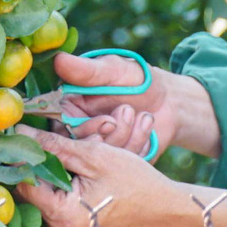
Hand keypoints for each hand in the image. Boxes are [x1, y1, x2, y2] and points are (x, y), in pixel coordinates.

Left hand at [12, 127, 226, 226]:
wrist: (165, 209)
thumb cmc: (135, 180)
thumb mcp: (93, 155)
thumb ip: (53, 146)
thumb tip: (19, 133)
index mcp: (62, 217)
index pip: (24, 184)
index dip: (22, 159)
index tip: (21, 139)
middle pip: (35, 193)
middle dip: (43, 166)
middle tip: (52, 145)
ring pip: (47, 200)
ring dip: (55, 178)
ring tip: (73, 160)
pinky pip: (60, 210)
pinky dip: (66, 191)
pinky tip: (80, 176)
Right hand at [46, 52, 221, 157]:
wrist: (167, 100)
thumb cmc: (136, 78)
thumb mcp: (114, 70)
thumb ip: (87, 70)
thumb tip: (59, 60)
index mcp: (67, 109)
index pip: (60, 128)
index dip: (84, 129)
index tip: (107, 122)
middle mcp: (77, 133)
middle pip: (81, 150)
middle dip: (109, 136)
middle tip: (128, 113)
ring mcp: (97, 150)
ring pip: (102, 160)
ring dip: (126, 138)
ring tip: (142, 115)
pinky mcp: (115, 164)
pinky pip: (120, 166)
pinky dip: (138, 146)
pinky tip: (147, 124)